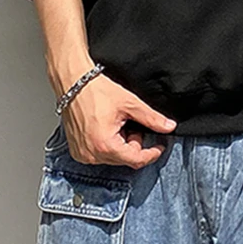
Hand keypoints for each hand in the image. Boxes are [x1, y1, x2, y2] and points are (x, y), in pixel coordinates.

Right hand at [61, 72, 176, 168]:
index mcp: (105, 146)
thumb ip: (151, 118)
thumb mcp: (130, 103)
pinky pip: (100, 154)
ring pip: (113, 157)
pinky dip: (108, 145)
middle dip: (134, 144)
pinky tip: (108, 128)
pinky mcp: (77, 151)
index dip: (152, 153)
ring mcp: (82, 154)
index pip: (136, 160)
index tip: (160, 145)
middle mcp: (92, 155)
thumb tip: (169, 126)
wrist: (73, 83)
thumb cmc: (96, 91)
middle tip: (134, 125)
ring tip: (119, 124)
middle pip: (125, 159)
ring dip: (122, 144)